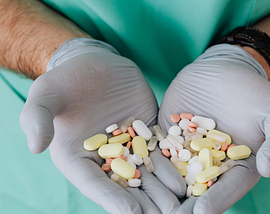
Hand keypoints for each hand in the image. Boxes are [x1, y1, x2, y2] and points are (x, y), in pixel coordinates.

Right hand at [20, 38, 184, 213]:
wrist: (95, 63)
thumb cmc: (66, 79)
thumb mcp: (46, 94)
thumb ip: (37, 118)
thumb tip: (35, 147)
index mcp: (77, 157)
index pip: (95, 183)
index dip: (112, 199)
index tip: (132, 213)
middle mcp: (104, 158)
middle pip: (124, 185)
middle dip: (144, 202)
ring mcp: (129, 146)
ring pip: (146, 172)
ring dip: (162, 190)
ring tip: (180, 204)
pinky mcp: (147, 133)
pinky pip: (160, 151)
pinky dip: (171, 165)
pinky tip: (185, 178)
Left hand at [159, 44, 269, 213]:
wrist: (223, 69)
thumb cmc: (253, 91)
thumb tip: (267, 170)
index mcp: (236, 165)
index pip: (227, 187)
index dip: (215, 200)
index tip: (201, 212)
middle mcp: (208, 162)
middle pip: (195, 187)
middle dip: (182, 205)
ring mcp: (184, 148)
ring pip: (172, 172)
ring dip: (159, 188)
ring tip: (144, 202)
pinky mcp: (166, 133)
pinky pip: (155, 147)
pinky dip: (145, 159)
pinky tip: (131, 169)